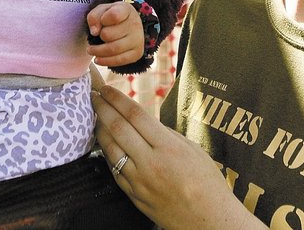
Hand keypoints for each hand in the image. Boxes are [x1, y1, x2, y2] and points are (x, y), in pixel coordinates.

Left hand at [86, 0, 143, 66]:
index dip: (102, 20)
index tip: (101, 21)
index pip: (114, 15)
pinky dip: (105, 61)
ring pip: (113, 49)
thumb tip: (94, 32)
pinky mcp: (137, 53)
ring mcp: (138, 40)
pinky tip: (97, 59)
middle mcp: (135, 24)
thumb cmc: (111, 16)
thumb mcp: (101, 10)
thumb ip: (94, 16)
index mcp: (126, 10)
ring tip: (90, 50)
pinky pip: (119, 61)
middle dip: (99, 37)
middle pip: (109, 35)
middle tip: (97, 36)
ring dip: (98, 51)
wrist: (127, 25)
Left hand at [92, 85, 265, 229]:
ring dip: (99, 129)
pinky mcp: (134, 196)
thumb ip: (166, 134)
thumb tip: (144, 122)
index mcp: (168, 147)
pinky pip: (114, 170)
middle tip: (93, 95)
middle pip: (118, 128)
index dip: (117, 98)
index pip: (135, 114)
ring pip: (110, 149)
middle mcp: (150, 163)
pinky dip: (107, 153)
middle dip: (102, 108)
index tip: (107, 88)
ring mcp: (139, 181)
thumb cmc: (208, 184)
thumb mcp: (193, 150)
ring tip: (95, 117)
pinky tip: (105, 143)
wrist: (210, 223)